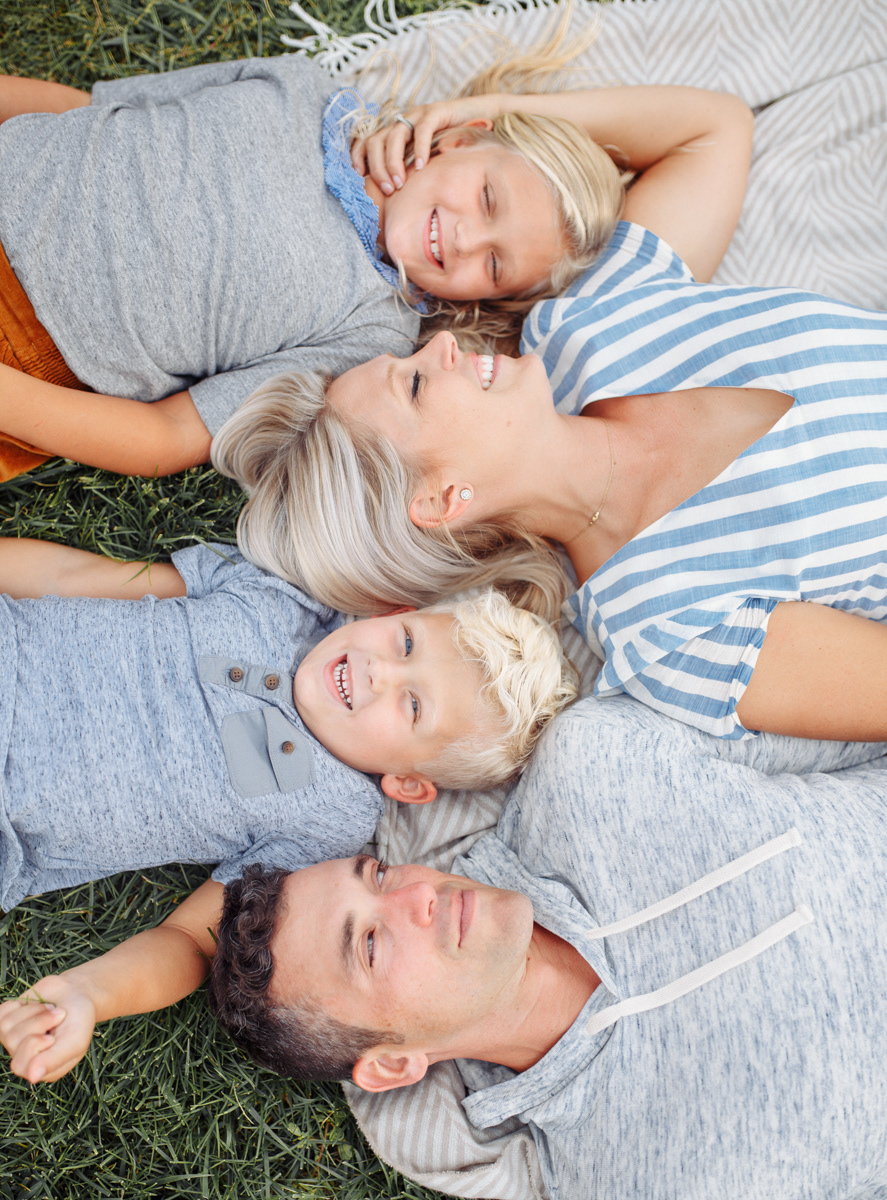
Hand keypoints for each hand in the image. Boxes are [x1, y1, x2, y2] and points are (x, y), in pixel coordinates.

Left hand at [0, 976, 97, 1082]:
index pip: (20, 1065)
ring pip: (6, 1025)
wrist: (77, 993)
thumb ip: (55, 1059)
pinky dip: (20, 1004)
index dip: (35, 1044)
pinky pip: (1, 1013)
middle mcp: (24, 1057)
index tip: (53, 1037)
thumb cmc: (79, 1019)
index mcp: (42, 1069)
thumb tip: (32, 1077)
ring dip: (34, 1010)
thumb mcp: (75, 1041)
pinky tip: (34, 1005)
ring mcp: (14, 1040)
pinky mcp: (8, 1022)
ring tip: (50, 1009)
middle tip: (57, 1016)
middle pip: (12, 1040)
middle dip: (37, 1022)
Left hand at [350, 96, 503, 194]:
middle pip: (376, 142)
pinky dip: (419, 149)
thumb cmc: (450, 146)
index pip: (366, 142)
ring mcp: (416, 115)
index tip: (360, 178)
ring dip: (394, 162)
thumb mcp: (424, 160)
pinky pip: (421, 130)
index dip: (358, 158)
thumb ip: (410, 171)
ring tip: (401, 183)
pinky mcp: (434, 111)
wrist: (478, 118)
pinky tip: (421, 166)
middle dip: (378, 169)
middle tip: (389, 190)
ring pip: (394, 136)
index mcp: (394, 132)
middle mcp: (401, 122)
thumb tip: (394, 198)